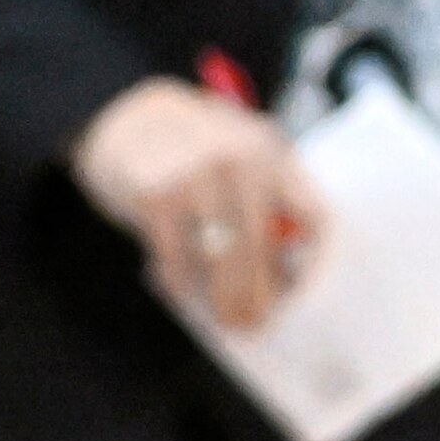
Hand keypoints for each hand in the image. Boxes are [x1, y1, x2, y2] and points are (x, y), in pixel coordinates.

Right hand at [74, 77, 326, 334]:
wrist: (125, 116)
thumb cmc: (196, 148)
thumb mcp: (243, 155)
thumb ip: (270, 200)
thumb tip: (288, 277)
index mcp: (273, 151)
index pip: (313, 215)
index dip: (314, 265)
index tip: (306, 298)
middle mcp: (240, 161)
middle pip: (264, 246)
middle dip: (262, 295)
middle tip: (258, 324)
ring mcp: (197, 178)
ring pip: (221, 259)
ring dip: (225, 299)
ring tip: (231, 321)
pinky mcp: (156, 197)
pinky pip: (177, 259)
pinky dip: (182, 283)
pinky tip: (183, 291)